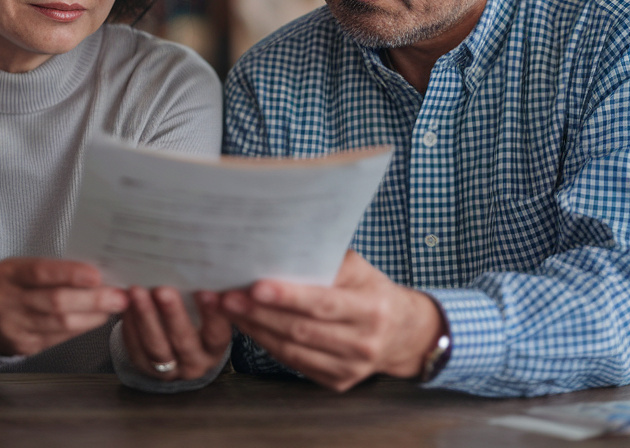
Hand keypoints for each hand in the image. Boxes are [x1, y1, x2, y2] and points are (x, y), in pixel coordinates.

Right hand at [0, 258, 127, 356]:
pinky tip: (95, 319)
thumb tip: (96, 273)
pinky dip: (81, 328)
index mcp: (8, 274)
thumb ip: (52, 270)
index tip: (97, 275)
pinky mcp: (24, 346)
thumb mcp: (21, 268)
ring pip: (60, 325)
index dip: (70, 274)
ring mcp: (15, 327)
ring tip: (114, 308)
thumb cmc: (11, 286)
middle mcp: (8, 301)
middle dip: (92, 300)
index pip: (40, 273)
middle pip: (55, 303)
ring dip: (92, 316)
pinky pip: (58, 338)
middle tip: (119, 297)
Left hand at [121, 286, 230, 380]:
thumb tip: (204, 268)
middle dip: (172, 314)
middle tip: (163, 290)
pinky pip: (136, 348)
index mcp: (215, 347)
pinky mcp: (145, 367)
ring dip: (145, 317)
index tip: (206, 291)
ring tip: (137, 291)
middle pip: (184, 341)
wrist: (175, 344)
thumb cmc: (195, 315)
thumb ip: (208, 294)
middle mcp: (195, 361)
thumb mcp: (206, 309)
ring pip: (156, 347)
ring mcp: (169, 369)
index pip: (217, 333)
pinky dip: (130, 325)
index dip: (213, 315)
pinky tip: (126, 303)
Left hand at [219, 251, 443, 391]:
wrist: (403, 333)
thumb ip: (326, 261)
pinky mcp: (337, 382)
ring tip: (228, 309)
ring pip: (292, 349)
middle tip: (226, 296)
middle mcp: (363, 343)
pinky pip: (293, 362)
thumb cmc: (371, 291)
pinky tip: (248, 326)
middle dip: (258, 313)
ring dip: (255, 329)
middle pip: (301, 329)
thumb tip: (279, 247)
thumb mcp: (359, 269)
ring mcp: (350, 368)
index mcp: (371, 309)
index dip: (287, 296)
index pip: (322, 303)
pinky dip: (266, 343)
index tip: (254, 286)